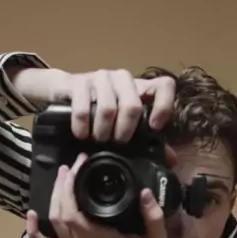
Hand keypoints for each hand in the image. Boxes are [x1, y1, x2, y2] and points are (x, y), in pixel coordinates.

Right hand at [10, 64, 176, 145]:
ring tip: (98, 138)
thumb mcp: (124, 123)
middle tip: (117, 141)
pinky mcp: (79, 82)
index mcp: (139, 88)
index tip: (154, 126)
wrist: (66, 92)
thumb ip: (147, 140)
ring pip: (108, 109)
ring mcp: (100, 77)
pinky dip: (82, 128)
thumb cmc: (99, 111)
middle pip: (132, 105)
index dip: (163, 106)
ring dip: (102, 131)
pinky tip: (81, 134)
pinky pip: (83, 109)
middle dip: (124, 131)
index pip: (163, 86)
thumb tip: (171, 159)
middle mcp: (122, 79)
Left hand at [26, 154, 165, 237]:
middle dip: (62, 186)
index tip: (80, 166)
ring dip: (53, 198)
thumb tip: (145, 192)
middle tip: (72, 166)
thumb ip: (153, 217)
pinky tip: (31, 215)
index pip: (73, 211)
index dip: (70, 187)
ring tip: (62, 177)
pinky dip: (34, 232)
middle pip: (59, 212)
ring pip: (53, 222)